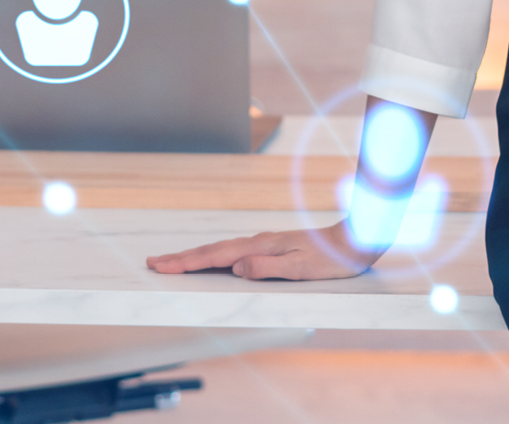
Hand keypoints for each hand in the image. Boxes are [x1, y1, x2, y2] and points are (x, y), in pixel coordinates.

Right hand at [147, 222, 380, 280]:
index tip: (160, 265)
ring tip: (173, 263)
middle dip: (181, 258)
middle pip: (212, 250)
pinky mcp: (271, 247)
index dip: (186, 262)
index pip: (215, 256)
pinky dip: (214, 256)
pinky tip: (213, 261)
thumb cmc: (331, 259)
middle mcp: (258, 242)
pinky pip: (234, 252)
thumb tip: (236, 267)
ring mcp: (263, 243)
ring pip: (221, 250)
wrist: (355, 240)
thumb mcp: (301, 269)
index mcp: (260, 247)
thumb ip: (268, 268)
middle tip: (153, 263)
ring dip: (195, 257)